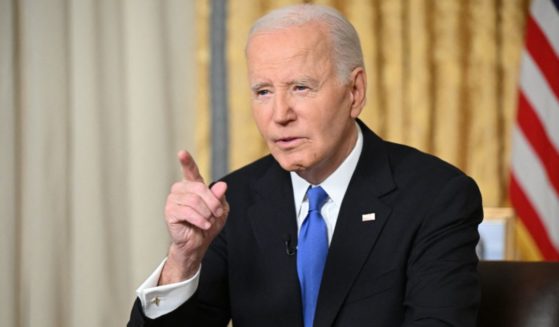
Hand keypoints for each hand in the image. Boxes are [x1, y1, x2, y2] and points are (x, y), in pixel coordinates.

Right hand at [159, 150, 228, 284]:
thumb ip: (220, 197)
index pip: (190, 171)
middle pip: (200, 188)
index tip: (181, 153)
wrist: (198, 243)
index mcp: (193, 186)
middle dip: (212, 203)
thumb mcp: (220, 210)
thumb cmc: (208, 224)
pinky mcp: (169, 212)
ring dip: (206, 213)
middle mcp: (181, 190)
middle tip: (217, 214)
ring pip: (194, 200)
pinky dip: (199, 219)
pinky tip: (203, 225)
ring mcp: (173, 200)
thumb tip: (221, 185)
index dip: (187, 161)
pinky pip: (187, 211)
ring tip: (208, 221)